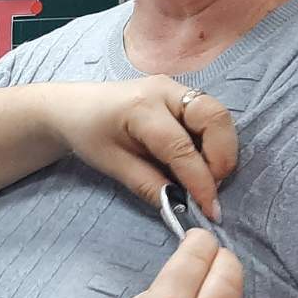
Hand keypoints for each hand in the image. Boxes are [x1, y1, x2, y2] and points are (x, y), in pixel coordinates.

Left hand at [45, 78, 235, 220]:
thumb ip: (148, 185)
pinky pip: (209, 116)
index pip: (182, 147)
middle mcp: (165, 90)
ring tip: (205, 177)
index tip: (210, 210)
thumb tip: (181, 207)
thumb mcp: (112, 165)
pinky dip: (213, 141)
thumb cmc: (88, 133)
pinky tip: (198, 162)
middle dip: (222, 157)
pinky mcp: (181, 94)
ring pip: (218, 115)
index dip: (200, 181)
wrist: (74, 107)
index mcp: (142, 107)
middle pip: (215, 117)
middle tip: (211, 187)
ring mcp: (176, 88)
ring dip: (221, 149)